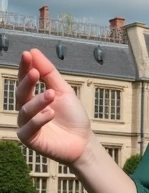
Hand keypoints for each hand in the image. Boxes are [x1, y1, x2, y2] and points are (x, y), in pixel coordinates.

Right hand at [15, 49, 94, 165]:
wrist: (83, 141)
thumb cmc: (72, 116)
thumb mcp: (63, 91)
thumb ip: (49, 73)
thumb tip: (34, 51)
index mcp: (33, 97)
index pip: (25, 80)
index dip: (25, 67)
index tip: (27, 54)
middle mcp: (26, 110)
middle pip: (21, 93)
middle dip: (27, 82)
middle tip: (35, 72)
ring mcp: (26, 125)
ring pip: (25, 110)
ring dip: (38, 101)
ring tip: (51, 95)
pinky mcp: (30, 139)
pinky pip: (29, 128)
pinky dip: (39, 119)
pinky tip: (50, 113)